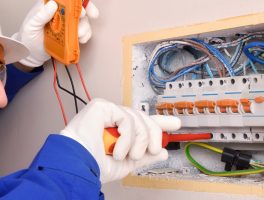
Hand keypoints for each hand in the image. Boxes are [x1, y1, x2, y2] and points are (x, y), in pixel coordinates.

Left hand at [12, 0, 98, 67]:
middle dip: (85, 11)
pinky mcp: (72, 35)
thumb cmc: (29, 37)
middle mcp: (61, 14)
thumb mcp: (31, 25)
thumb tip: (52, 4)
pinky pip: (83, 32)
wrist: (32, 54)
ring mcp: (68, 24)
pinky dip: (85, 36)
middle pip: (78, 8)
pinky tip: (81, 39)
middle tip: (83, 18)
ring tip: (78, 35)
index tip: (80, 6)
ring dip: (84, 27)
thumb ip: (41, 15)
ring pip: (83, 20)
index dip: (76, 0)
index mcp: (50, 6)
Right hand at [60, 99, 180, 183]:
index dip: (160, 122)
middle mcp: (115, 120)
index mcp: (120, 132)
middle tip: (155, 149)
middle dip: (154, 135)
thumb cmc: (95, 165)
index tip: (175, 124)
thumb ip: (145, 156)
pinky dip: (127, 137)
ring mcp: (109, 112)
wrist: (76, 164)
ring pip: (138, 119)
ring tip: (131, 155)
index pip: (144, 122)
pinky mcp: (103, 107)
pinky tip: (119, 149)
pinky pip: (127, 118)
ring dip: (139, 141)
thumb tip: (162, 152)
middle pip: (145, 119)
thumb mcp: (127, 163)